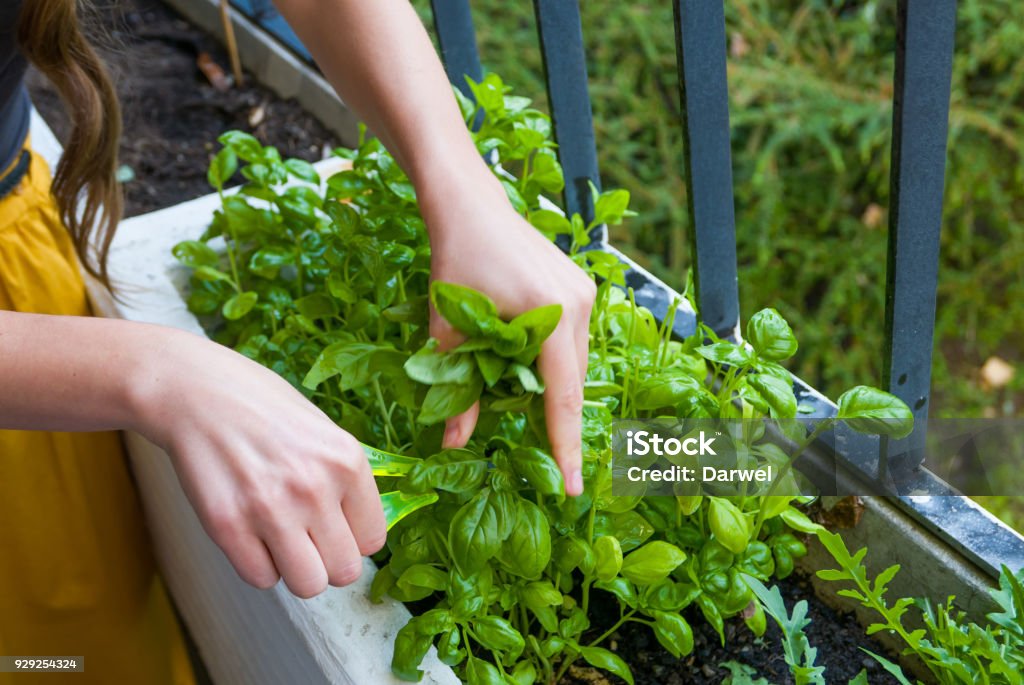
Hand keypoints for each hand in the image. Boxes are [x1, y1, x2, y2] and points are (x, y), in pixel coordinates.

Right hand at [131, 329, 385, 597]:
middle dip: (327, 560)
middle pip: (345, 571)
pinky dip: (257, 564)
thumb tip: (360, 531)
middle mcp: (314, 488)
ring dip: (295, 569)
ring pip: (307, 585)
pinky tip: (250, 533)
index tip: (334, 526)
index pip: (373, 540)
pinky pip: (261, 579)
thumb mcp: (323, 430)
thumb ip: (344, 479)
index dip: (352, 538)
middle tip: (306, 537)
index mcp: (346, 461)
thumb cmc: (261, 407)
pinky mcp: (228, 525)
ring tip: (279, 538)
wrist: (195, 391)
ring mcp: (271, 509)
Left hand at [421, 177, 595, 495]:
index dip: (565, 446)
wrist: (469, 204)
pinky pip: (572, 341)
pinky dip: (553, 364)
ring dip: (553, 389)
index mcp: (550, 315)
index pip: (562, 397)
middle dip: (558, 422)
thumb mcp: (449, 328)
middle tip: (548, 465)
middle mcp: (578, 305)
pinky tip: (529, 373)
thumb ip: (457, 389)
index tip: (572, 488)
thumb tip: (453, 444)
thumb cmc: (454, 260)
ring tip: (529, 414)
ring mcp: (584, 293)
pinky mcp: (580, 286)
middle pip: (572, 382)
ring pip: (573, 363)